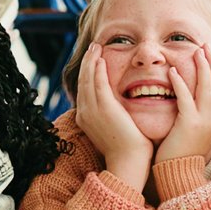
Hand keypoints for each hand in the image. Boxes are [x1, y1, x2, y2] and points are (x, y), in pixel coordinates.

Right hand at [73, 44, 152, 194]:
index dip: (86, 72)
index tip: (93, 59)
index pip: (83, 88)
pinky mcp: (104, 108)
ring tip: (96, 47)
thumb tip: (115, 108)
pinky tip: (101, 58)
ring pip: (88, 78)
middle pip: (82, 80)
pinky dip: (98, 69)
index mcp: (85, 117)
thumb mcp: (112, 129)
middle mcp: (84, 112)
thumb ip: (110, 115)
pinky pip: (98, 83)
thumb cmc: (126, 149)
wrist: (128, 162)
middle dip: (87, 62)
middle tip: (93, 47)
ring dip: (91, 60)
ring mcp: (92, 110)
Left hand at [155, 45, 210, 165]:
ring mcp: (205, 120)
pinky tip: (173, 71)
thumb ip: (202, 111)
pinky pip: (185, 98)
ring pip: (206, 87)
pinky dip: (180, 83)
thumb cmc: (185, 150)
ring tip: (195, 51)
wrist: (181, 173)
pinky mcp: (189, 124)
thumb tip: (199, 97)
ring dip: (201, 66)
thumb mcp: (200, 128)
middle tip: (205, 45)